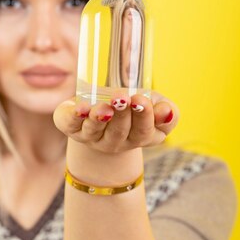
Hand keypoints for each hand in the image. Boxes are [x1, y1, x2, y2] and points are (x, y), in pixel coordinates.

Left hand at [53, 89, 178, 153]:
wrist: (99, 106)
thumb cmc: (131, 105)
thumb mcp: (154, 103)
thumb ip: (167, 110)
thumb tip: (166, 111)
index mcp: (141, 136)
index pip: (148, 132)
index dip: (146, 117)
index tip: (141, 99)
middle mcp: (117, 141)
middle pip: (122, 132)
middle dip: (123, 115)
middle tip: (123, 98)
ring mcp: (93, 137)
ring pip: (97, 130)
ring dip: (100, 117)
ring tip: (104, 106)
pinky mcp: (72, 128)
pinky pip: (72, 125)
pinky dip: (75, 116)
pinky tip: (80, 107)